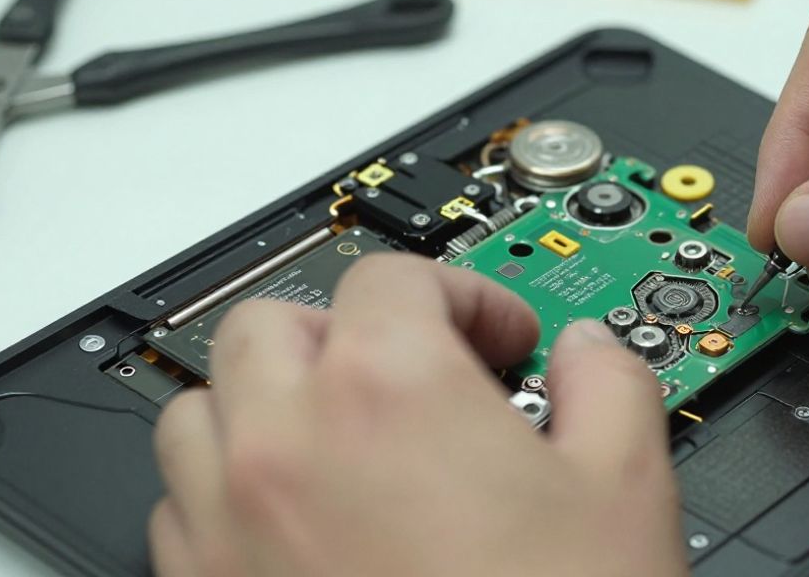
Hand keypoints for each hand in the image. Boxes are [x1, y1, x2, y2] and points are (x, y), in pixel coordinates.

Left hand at [149, 254, 686, 575]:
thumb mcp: (626, 485)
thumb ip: (610, 381)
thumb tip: (589, 353)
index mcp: (389, 389)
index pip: (397, 277)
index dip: (465, 293)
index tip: (501, 340)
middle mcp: (286, 447)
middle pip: (271, 324)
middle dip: (349, 330)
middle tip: (420, 372)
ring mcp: (229, 531)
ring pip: (201, 412)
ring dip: (269, 402)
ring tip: (346, 436)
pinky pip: (182, 510)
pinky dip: (231, 491)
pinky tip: (305, 522)